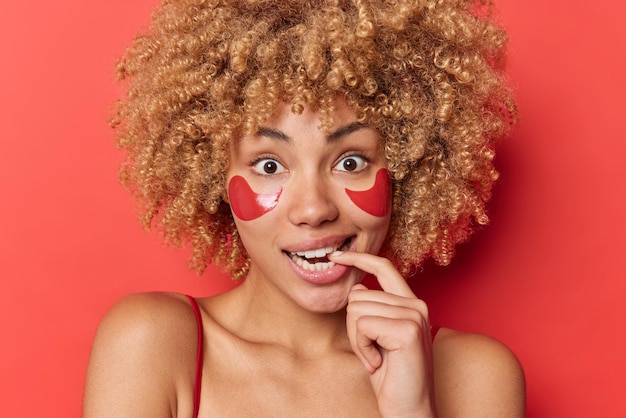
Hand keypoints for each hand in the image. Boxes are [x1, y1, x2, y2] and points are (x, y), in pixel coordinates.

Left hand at [329, 251, 436, 417]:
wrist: (408, 409)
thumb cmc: (390, 376)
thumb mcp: (376, 337)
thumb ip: (371, 310)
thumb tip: (356, 288)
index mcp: (411, 303)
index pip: (383, 267)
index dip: (358, 258)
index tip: (336, 256)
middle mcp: (416, 305)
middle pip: (358, 295)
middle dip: (353, 327)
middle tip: (371, 352)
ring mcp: (414, 315)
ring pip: (356, 309)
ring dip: (357, 340)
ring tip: (376, 358)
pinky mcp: (408, 330)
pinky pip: (362, 325)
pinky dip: (362, 347)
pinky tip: (377, 363)